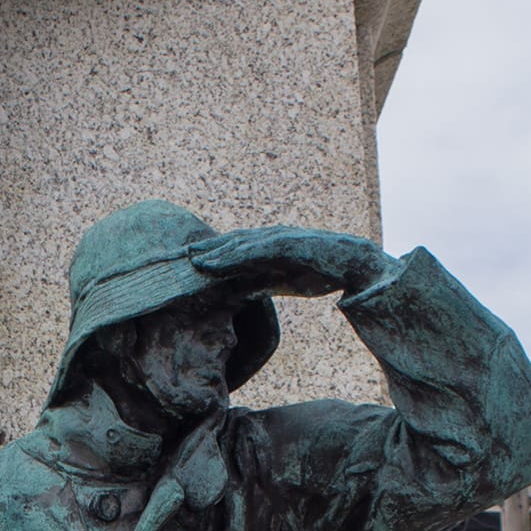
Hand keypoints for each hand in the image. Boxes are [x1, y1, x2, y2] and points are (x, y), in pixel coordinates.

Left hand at [187, 226, 391, 299]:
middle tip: (174, 258)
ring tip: (186, 260)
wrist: (356, 264)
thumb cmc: (321, 272)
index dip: (208, 254)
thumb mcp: (281, 281)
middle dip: (203, 249)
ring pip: (237, 244)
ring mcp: (278, 238)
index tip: (184, 264)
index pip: (232, 249)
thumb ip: (260, 283)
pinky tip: (212, 263)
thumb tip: (237, 292)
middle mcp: (270, 237)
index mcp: (267, 246)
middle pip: (229, 242)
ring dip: (210, 251)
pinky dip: (230, 256)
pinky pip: (253, 250)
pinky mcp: (286, 244)